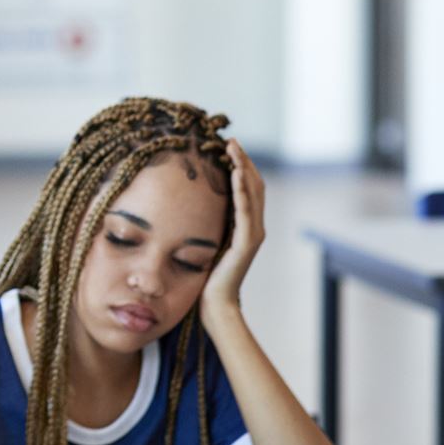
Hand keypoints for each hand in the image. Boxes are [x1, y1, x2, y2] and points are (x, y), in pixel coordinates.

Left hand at [202, 139, 264, 315]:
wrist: (213, 304)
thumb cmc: (204, 275)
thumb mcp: (205, 239)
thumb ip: (207, 221)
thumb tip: (189, 200)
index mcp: (244, 225)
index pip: (247, 188)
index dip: (240, 165)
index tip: (226, 145)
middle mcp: (253, 226)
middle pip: (254, 184)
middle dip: (243, 160)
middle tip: (231, 140)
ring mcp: (253, 234)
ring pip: (253, 193)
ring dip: (243, 167)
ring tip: (233, 148)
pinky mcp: (247, 243)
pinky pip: (246, 211)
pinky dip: (242, 190)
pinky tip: (235, 173)